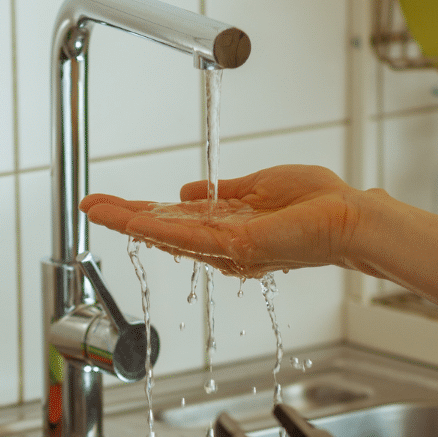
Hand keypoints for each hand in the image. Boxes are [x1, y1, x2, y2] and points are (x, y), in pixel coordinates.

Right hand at [79, 165, 372, 278]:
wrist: (349, 218)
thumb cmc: (318, 204)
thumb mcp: (259, 187)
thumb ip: (224, 191)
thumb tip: (188, 190)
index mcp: (225, 227)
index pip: (174, 219)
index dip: (141, 211)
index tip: (110, 202)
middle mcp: (221, 245)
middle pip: (161, 231)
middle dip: (122, 218)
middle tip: (87, 205)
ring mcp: (226, 249)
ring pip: (166, 235)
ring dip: (128, 221)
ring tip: (96, 209)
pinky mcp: (237, 247)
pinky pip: (189, 236)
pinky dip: (158, 228)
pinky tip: (132, 220)